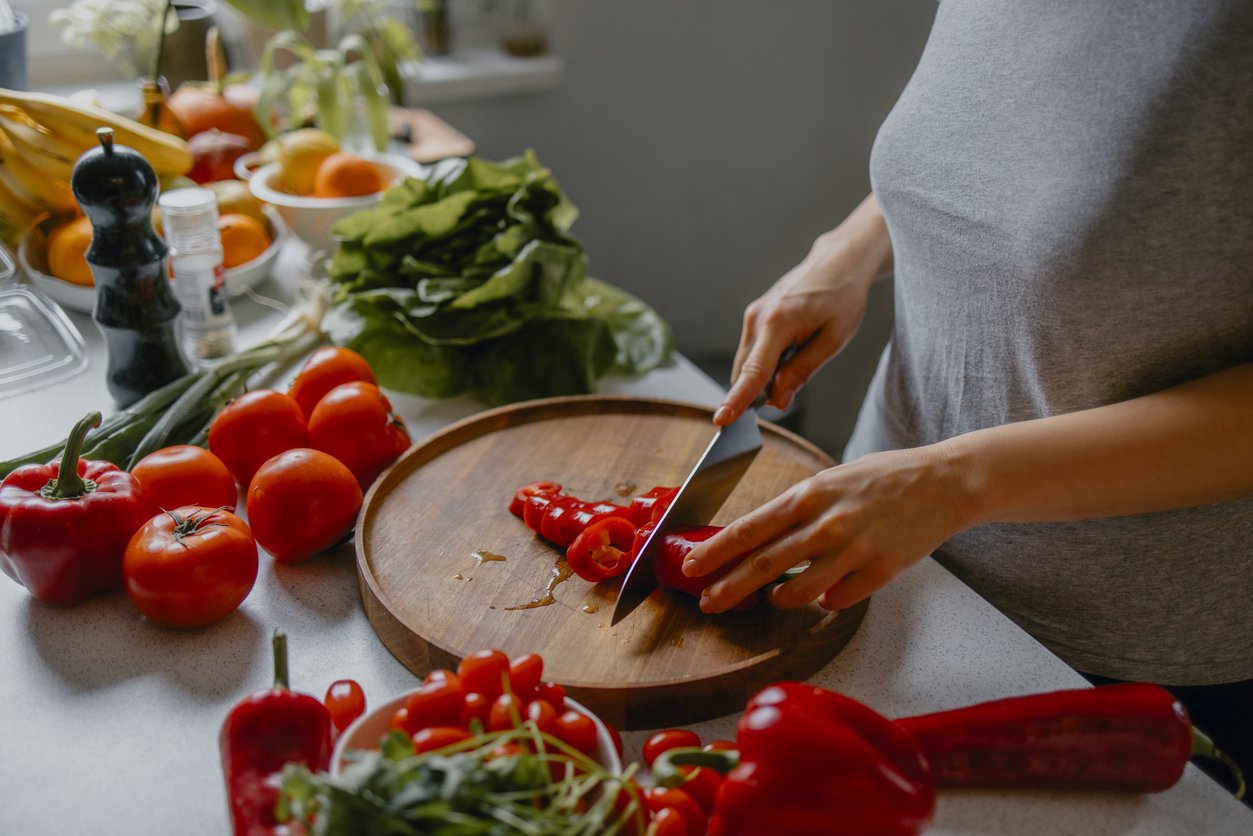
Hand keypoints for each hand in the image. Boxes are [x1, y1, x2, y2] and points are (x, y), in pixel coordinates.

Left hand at [682, 446, 967, 611]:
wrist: (943, 482)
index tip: (692, 567)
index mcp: (809, 495)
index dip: (716, 552)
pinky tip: (828, 590)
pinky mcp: (878, 573)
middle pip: (763, 565)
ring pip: (797, 592)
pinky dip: (826, 600)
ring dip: (780, 598)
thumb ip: (798, 510)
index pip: (749, 529)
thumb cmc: (884, 478)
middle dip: (728, 588)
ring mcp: (852, 551)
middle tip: (706, 603)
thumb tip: (761, 539)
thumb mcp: (831, 481)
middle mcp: (825, 524)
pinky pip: (837, 600)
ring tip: (775, 596)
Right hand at [714, 194, 891, 425]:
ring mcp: (752, 316)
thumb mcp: (833, 340)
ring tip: (799, 357)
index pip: (753, 372)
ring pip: (747, 364)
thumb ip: (802, 371)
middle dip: (758, 393)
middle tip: (789, 391)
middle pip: (745, 372)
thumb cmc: (841, 299)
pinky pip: (752, 352)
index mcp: (777, 323)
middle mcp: (756, 319)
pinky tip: (790, 351)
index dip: (738, 400)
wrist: (837, 264)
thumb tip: (777, 401)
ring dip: (764, 377)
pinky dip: (765, 364)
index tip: (721, 420)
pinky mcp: (754, 317)